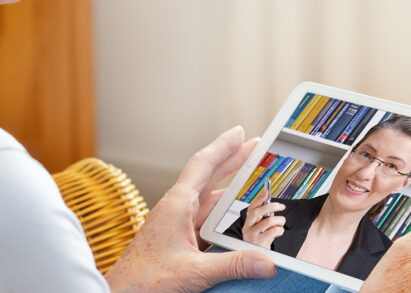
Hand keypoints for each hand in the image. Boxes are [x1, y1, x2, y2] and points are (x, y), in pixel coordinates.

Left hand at [104, 126, 276, 292]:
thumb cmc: (144, 280)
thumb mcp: (194, 272)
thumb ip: (232, 265)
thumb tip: (266, 262)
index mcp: (176, 205)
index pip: (203, 165)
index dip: (223, 146)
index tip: (241, 132)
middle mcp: (176, 210)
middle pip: (209, 178)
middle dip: (233, 162)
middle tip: (256, 148)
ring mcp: (175, 226)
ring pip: (209, 201)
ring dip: (230, 191)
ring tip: (253, 183)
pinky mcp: (177, 242)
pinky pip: (206, 223)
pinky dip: (224, 217)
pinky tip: (237, 222)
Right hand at [240, 189, 284, 248]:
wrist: (259, 258)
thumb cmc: (261, 243)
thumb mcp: (262, 229)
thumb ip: (266, 218)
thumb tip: (273, 207)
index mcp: (248, 223)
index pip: (251, 208)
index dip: (259, 199)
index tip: (266, 192)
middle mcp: (248, 228)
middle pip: (258, 212)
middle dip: (272, 206)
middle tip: (281, 206)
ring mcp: (253, 235)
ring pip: (268, 221)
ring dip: (279, 220)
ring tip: (281, 224)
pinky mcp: (260, 242)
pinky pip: (273, 231)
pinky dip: (280, 230)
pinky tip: (279, 233)